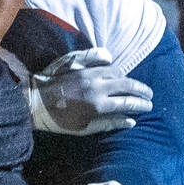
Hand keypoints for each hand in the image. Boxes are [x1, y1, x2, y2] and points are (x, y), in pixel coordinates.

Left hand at [26, 48, 152, 134]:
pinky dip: (109, 60)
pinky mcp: (78, 63)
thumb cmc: (59, 120)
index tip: (149, 106)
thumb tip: (131, 122)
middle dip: (142, 90)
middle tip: (149, 95)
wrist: (34, 102)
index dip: (141, 104)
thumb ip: (109, 124)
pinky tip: (113, 63)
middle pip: (127, 85)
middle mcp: (96, 86)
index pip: (128, 102)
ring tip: (133, 84)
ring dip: (127, 78)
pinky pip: (99, 56)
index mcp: (98, 105)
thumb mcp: (84, 128)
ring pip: (116, 71)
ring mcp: (87, 73)